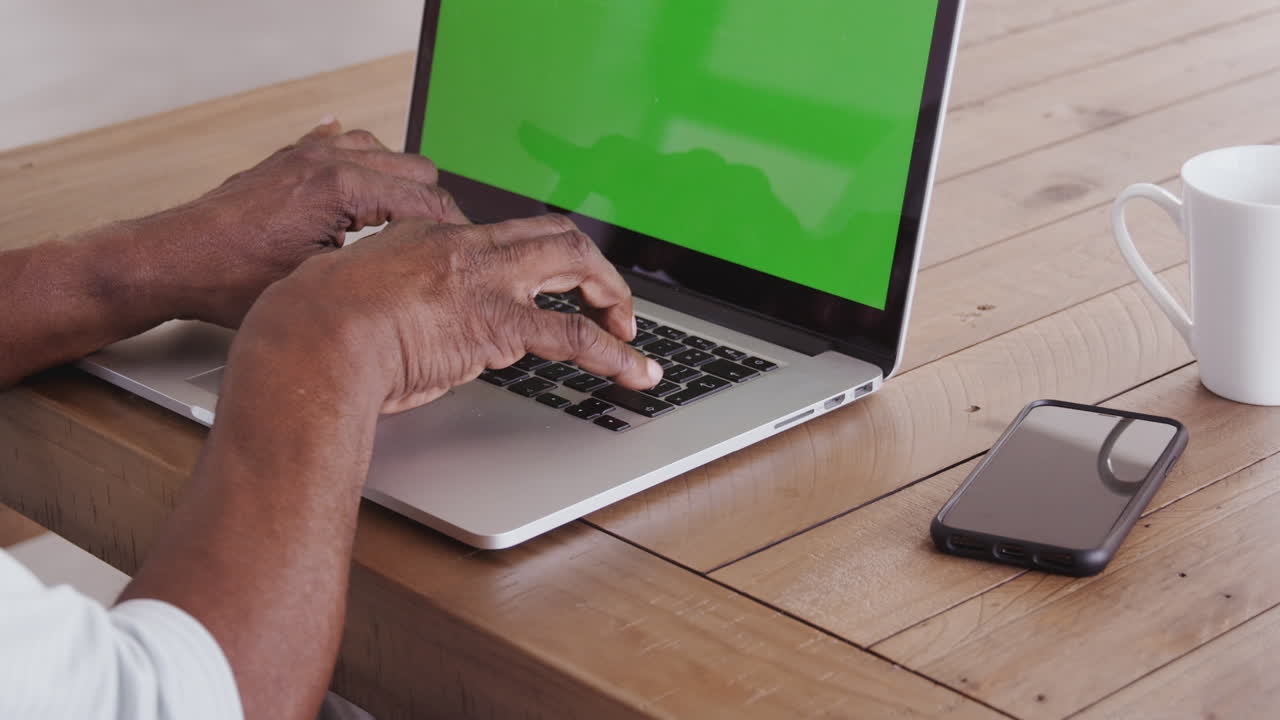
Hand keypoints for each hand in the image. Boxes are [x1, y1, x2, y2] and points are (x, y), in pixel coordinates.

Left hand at [133, 118, 466, 326]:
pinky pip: (339, 141)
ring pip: (382, 151)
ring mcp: (306, 154)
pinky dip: (360, 159)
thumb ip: (375, 264)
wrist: (171, 261)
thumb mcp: (317, 283)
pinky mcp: (288, 159)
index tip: (459, 252)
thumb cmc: (230, 279)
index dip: (450, 229)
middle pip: (415, 168)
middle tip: (435, 244)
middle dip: (433, 205)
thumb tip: (416, 267)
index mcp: (340, 188)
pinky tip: (363, 180)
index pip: (425, 199)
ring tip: (401, 222)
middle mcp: (326, 160)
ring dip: (398, 183)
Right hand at [237, 214, 663, 413]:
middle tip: (609, 301)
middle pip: (554, 234)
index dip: (536, 260)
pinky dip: (617, 355)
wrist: (310, 338)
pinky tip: (637, 373)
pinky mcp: (497, 324)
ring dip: (614, 299)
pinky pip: (576, 334)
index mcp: (432, 232)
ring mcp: (486, 281)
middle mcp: (467, 246)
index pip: (504, 235)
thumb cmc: (313, 325)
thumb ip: (391, 298)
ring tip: (631, 335)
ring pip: (576, 266)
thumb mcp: (354, 293)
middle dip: (592, 267)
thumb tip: (405, 325)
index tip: (545, 285)